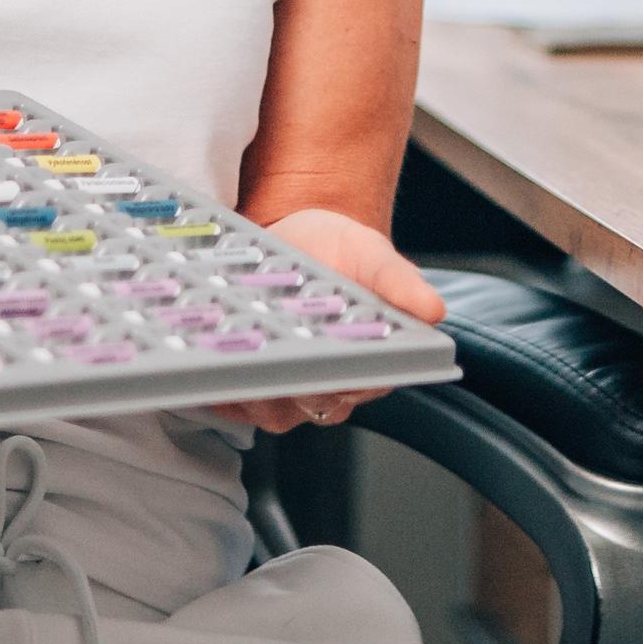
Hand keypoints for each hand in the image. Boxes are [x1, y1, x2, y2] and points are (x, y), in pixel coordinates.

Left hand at [206, 209, 444, 434]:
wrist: (288, 233)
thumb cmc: (336, 247)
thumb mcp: (370, 252)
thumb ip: (397, 281)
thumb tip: (434, 309)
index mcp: (373, 358)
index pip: (364, 386)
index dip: (344, 384)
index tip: (325, 371)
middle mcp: (335, 381)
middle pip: (314, 405)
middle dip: (289, 388)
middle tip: (267, 365)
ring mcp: (290, 385)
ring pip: (273, 410)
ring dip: (251, 390)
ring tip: (232, 361)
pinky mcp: (250, 381)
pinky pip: (235, 400)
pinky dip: (220, 385)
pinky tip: (209, 360)